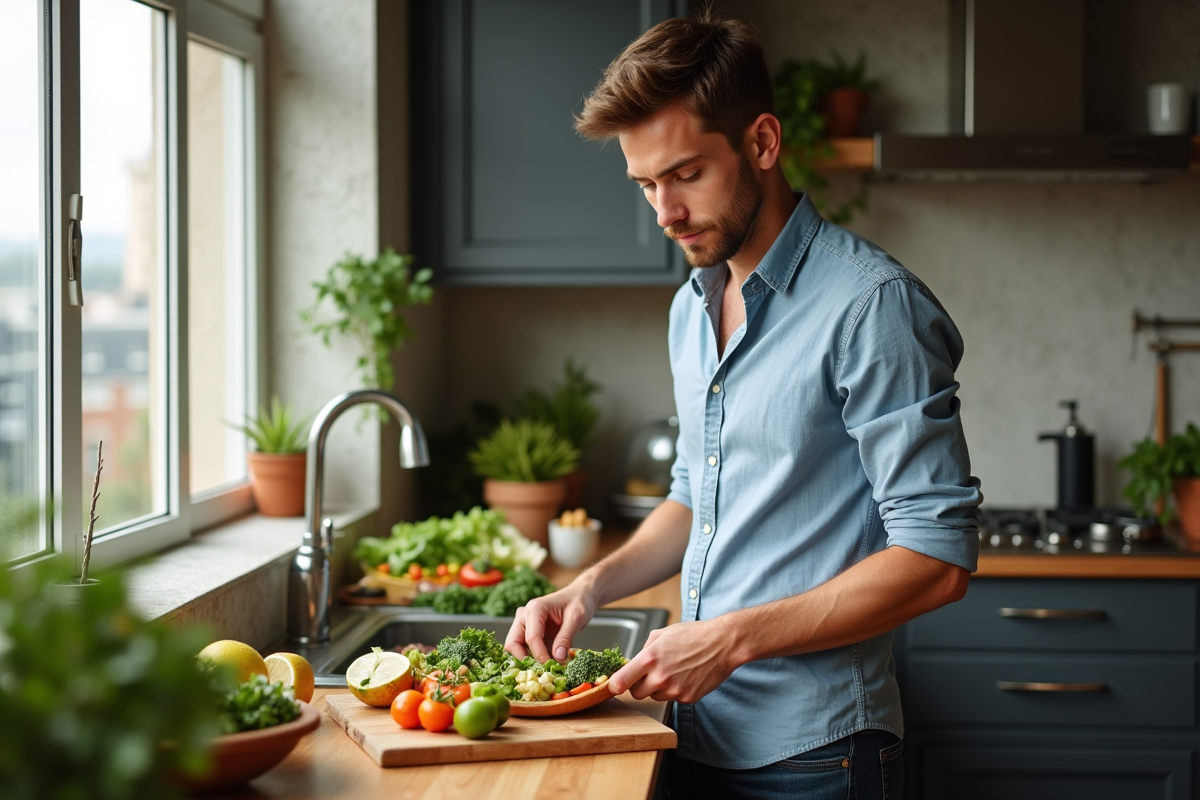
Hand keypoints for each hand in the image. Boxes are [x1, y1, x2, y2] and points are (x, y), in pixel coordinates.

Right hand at [504, 581, 597, 663]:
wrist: (581, 596)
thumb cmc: (579, 602)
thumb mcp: (576, 618)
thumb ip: (565, 638)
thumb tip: (558, 658)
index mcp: (534, 609)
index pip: (531, 637)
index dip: (539, 655)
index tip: (551, 667)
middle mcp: (525, 616)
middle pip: (513, 644)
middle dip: (525, 660)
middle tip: (542, 671)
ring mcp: (526, 626)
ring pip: (516, 649)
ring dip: (529, 661)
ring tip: (547, 669)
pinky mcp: (532, 635)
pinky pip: (527, 650)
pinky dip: (536, 659)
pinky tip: (550, 665)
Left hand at [606, 619, 735, 703]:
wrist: (722, 644)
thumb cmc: (693, 635)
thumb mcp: (662, 634)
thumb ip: (644, 649)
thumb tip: (633, 662)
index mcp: (650, 657)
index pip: (621, 681)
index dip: (614, 686)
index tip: (613, 686)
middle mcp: (660, 676)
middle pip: (637, 693)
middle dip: (639, 685)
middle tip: (650, 674)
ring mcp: (674, 689)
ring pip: (655, 696)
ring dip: (659, 688)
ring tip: (674, 671)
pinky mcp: (687, 698)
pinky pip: (672, 699)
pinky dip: (675, 690)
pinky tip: (685, 676)